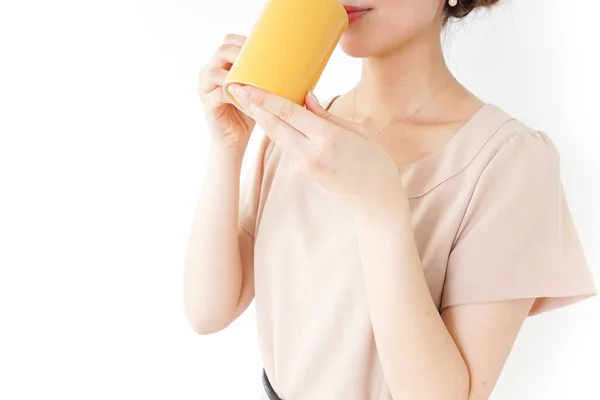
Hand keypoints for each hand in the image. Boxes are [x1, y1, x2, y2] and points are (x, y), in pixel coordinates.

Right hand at [197, 34, 255, 149]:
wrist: (236, 139)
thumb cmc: (249, 112)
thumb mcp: (258, 88)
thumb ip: (263, 73)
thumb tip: (291, 60)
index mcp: (221, 64)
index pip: (229, 41)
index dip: (245, 40)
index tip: (266, 47)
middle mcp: (209, 72)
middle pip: (222, 50)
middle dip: (243, 53)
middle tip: (264, 62)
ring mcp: (205, 88)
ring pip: (215, 72)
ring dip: (238, 73)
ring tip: (256, 80)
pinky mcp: (208, 104)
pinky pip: (219, 94)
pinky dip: (235, 94)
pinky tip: (250, 97)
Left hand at [230, 85, 407, 213]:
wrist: (376, 201)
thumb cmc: (374, 162)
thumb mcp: (357, 132)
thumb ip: (327, 116)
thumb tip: (306, 98)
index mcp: (327, 138)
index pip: (288, 112)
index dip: (264, 98)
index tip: (246, 86)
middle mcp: (311, 152)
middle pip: (275, 125)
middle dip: (253, 106)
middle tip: (236, 88)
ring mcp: (305, 165)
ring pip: (277, 137)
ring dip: (261, 119)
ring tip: (248, 100)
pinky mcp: (305, 172)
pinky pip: (287, 146)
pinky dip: (276, 131)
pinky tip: (270, 120)